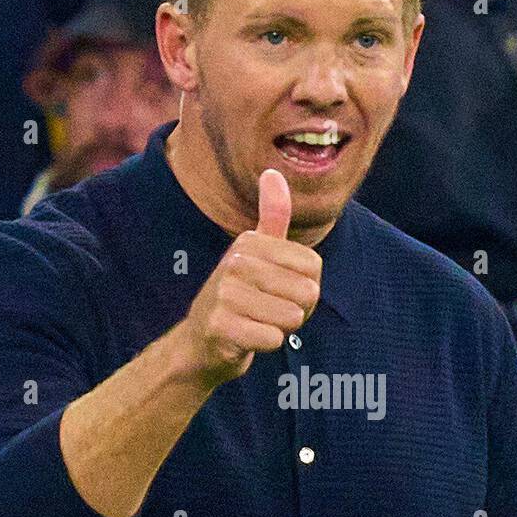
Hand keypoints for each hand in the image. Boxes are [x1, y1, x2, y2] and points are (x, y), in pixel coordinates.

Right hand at [180, 169, 321, 387]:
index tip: (278, 291)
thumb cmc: (241, 296)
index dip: (306, 288)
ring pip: (292, 317)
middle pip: (308, 293)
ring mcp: (224, 295)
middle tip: (267, 312)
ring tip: (256, 323)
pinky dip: (266, 345)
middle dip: (296, 311)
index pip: (314, 268)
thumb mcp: (256, 253)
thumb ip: (272, 215)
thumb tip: (273, 171)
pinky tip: (246, 339)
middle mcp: (235, 262)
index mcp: (249, 242)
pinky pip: (273, 339)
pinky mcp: (220, 327)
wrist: (201, 341)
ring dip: (281, 329)